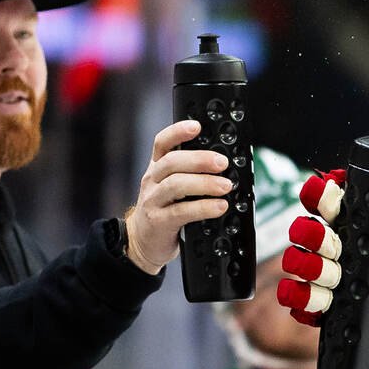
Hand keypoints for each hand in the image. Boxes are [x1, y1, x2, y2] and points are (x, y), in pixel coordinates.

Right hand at [123, 120, 234, 275]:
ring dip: (205, 184)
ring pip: (176, 185)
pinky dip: (203, 208)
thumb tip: (223, 166)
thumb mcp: (170, 188)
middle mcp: (152, 181)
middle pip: (172, 162)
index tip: (197, 126)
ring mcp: (153, 201)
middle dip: (199, 159)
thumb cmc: (163, 211)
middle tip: (223, 162)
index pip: (162, 143)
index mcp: (156, 168)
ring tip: (226, 186)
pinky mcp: (159, 222)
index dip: (178, 132)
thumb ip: (189, 174)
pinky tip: (219, 207)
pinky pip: (181, 212)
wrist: (142, 242)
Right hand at [276, 170, 368, 368]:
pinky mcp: (329, 315)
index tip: (323, 194)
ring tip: (326, 276)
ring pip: (303, 266)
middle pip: (314, 234)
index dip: (325, 196)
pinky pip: (301, 303)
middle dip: (311, 233)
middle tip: (326, 243)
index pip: (340, 207)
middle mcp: (348, 255)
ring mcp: (336, 285)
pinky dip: (297, 298)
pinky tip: (303, 297)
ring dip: (305, 265)